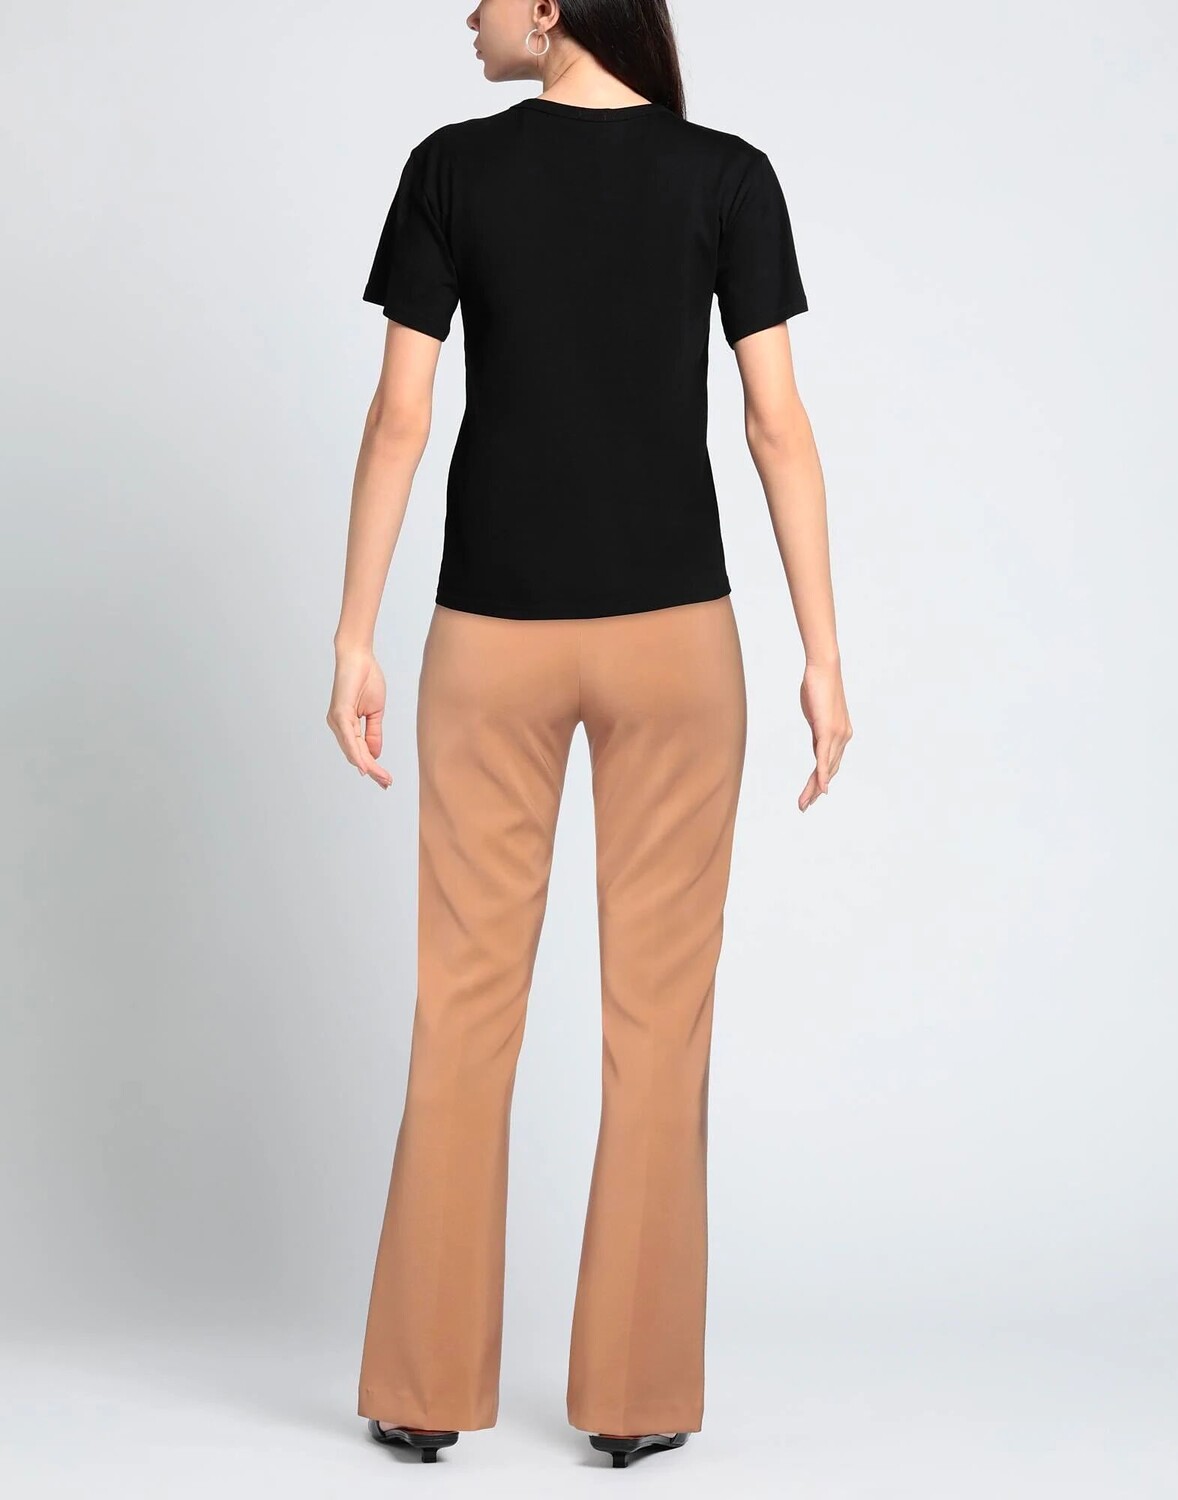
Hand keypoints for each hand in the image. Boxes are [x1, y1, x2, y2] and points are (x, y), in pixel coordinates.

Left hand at [326, 647, 392, 788]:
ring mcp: (336, 720)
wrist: (359, 656)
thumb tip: (375, 754)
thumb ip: (373, 733)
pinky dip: (357, 752)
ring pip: (352, 750)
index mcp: (346, 725)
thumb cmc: (366, 678)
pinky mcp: (339, 713)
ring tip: (381, 777)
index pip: (359, 752)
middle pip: (355, 755)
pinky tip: (365, 764)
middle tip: (386, 784)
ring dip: (368, 766)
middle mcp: (338, 725)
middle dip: (372, 771)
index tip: (385, 779)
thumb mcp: (375, 712)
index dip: (373, 766)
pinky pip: (349, 738)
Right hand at [798, 658, 851, 810]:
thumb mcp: (815, 713)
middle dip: (815, 791)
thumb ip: (817, 730)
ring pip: (826, 768)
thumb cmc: (818, 685)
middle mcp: (843, 737)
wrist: (824, 668)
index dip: (819, 781)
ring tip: (804, 803)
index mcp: (840, 734)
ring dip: (815, 788)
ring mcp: (838, 735)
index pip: (829, 763)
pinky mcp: (829, 730)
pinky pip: (824, 757)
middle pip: (828, 771)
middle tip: (804, 807)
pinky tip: (820, 789)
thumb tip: (816, 740)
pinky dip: (822, 774)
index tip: (811, 795)